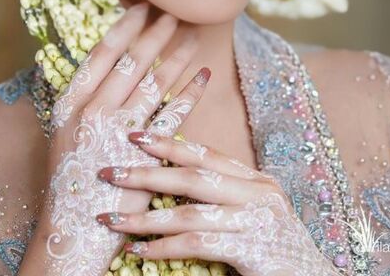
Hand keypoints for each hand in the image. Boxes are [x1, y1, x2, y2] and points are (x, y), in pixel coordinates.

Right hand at [21, 3, 210, 275]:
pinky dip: (190, 93)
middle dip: (155, 33)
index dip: (125, 26)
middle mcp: (91, 113)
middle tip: (173, 12)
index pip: (102, 53)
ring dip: (176, 57)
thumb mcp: (65, 135)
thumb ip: (85, 102)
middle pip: (131, 61)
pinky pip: (172, 116)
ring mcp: (117, 134)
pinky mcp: (142, 157)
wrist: (70, 235)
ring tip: (192, 36)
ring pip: (153, 83)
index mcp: (69, 104)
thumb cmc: (70, 183)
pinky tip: (202, 75)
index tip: (141, 7)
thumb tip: (111, 68)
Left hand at [96, 133, 340, 275]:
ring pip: (189, 210)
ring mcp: (258, 221)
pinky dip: (163, 246)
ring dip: (144, 216)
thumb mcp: (255, 215)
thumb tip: (177, 185)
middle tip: (110, 171)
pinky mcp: (253, 250)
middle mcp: (259, 193)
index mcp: (257, 180)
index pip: (206, 153)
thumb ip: (226, 198)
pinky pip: (198, 244)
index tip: (134, 135)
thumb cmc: (279, 254)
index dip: (168, 142)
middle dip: (147, 171)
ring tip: (111, 218)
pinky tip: (138, 250)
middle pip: (193, 175)